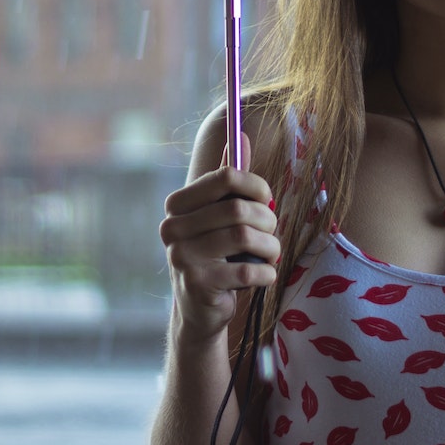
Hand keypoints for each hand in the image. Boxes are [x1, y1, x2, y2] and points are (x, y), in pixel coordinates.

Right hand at [159, 135, 280, 339]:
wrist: (199, 309)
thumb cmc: (216, 255)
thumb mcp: (220, 216)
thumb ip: (230, 180)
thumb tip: (241, 135)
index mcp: (177, 205)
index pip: (225, 176)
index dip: (255, 184)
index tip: (266, 197)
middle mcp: (172, 228)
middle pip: (238, 208)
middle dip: (266, 220)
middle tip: (272, 232)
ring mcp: (181, 257)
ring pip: (245, 237)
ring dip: (270, 247)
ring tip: (270, 254)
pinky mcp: (198, 284)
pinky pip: (248, 271)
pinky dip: (266, 272)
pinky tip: (264, 275)